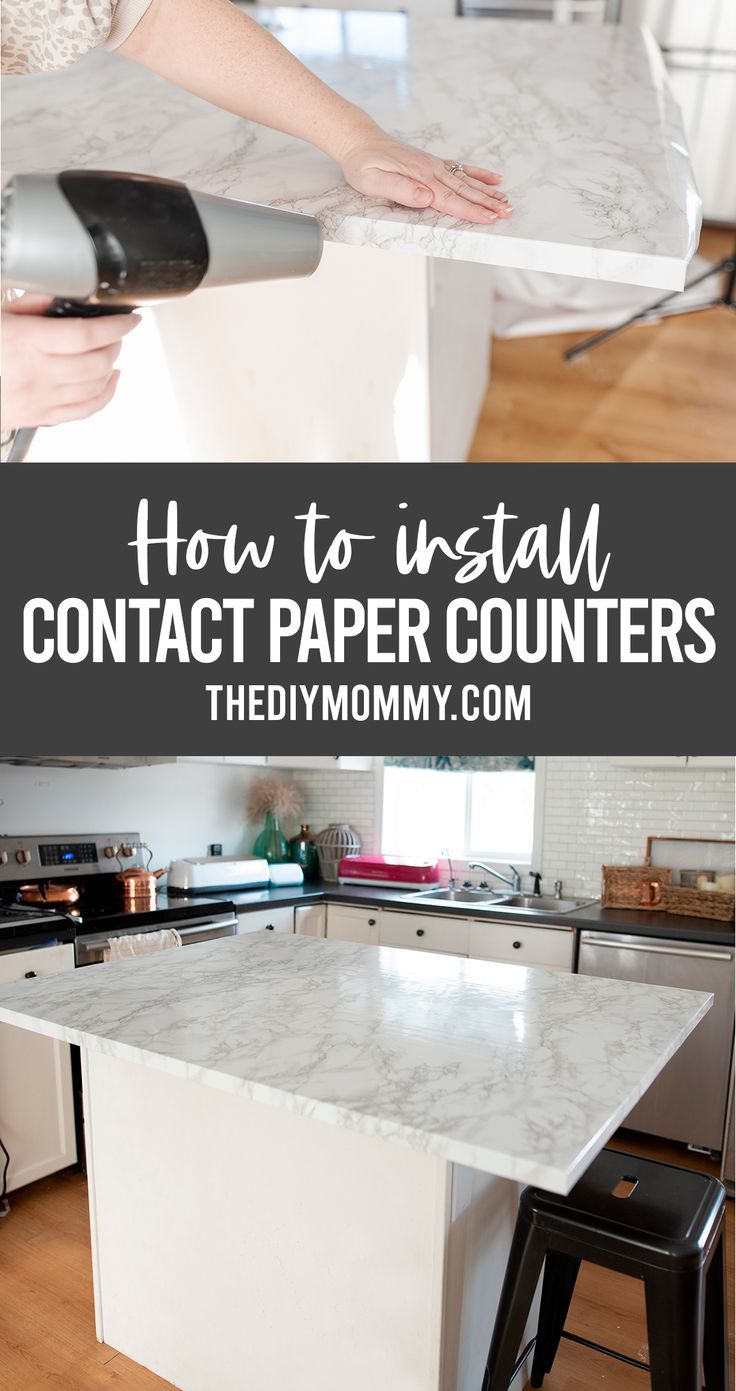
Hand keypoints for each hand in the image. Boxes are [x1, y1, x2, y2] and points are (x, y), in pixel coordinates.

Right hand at [1, 295, 140, 433]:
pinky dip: (106, 394)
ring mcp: (40, 398)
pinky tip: (109, 379)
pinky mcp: (41, 416)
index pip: (85, 335)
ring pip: (95, 386)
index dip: (115, 326)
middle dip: (116, 343)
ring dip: (112, 366)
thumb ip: (32, 301)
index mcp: (23, 341)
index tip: (129, 319)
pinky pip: (86, 410)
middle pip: (96, 361)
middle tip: (118, 332)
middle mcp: (34, 373)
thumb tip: (65, 290)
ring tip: (112, 350)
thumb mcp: (0, 313)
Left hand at [340, 133, 511, 224]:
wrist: (360, 140)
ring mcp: (433, 165)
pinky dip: (478, 174)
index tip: (489, 219)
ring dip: (488, 192)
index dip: (471, 211)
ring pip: (466, 180)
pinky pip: (460, 168)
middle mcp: (430, 170)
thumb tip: (426, 197)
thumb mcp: (373, 182)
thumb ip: (400, 191)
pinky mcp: (432, 162)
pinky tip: (493, 179)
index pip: (450, 199)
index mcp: (419, 178)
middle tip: (508, 213)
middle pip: (464, 190)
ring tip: (507, 201)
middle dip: (487, 203)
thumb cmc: (363, 164)